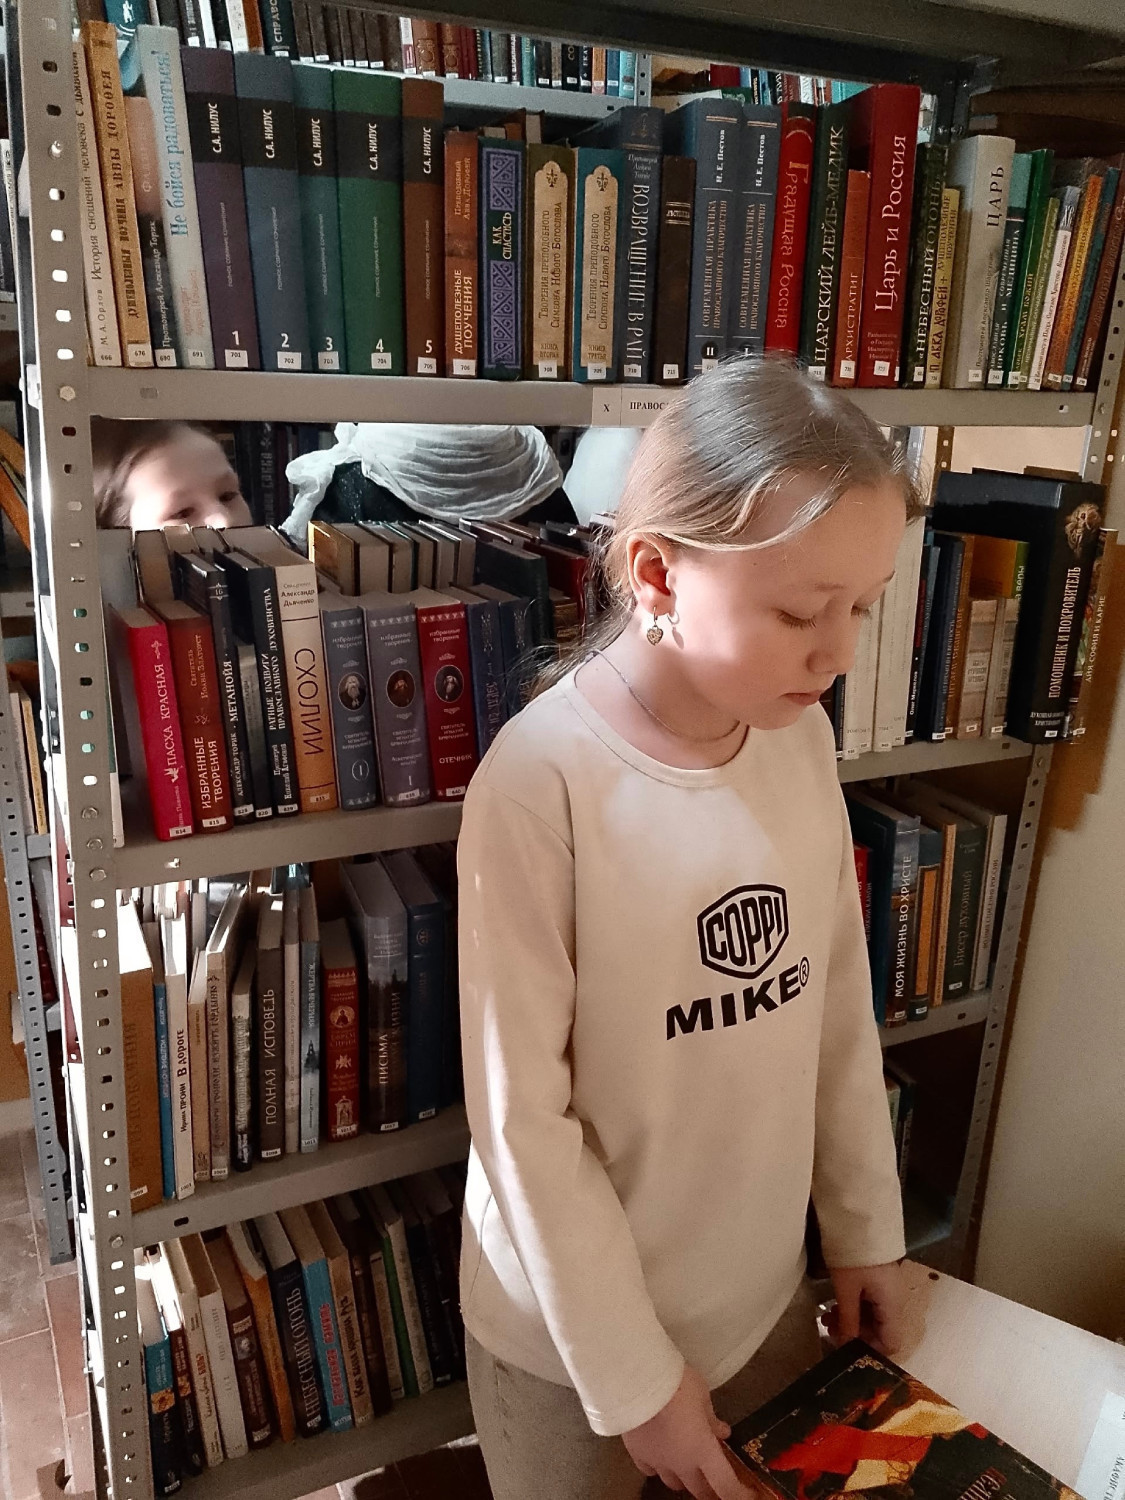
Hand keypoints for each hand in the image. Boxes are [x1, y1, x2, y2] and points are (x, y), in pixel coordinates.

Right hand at [622, 1364, 750, 1499]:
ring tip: (687, 1467)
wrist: (639, 1381)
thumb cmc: (677, 1384)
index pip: (726, 1486)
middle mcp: (682, 1464)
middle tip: (714, 1480)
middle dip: (710, 1488)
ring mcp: (658, 1462)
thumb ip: (711, 1419)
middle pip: (699, 1490)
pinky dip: (658, 1467)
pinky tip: (659, 1457)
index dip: (739, 1495)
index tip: (747, 1495)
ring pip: (674, 1484)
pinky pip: (650, 1470)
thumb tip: (722, 1432)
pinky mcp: (637, 1455)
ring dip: (685, 1478)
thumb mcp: (703, 1395)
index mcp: (703, 1451)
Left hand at [827, 1260, 908, 1354]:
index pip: (891, 1343)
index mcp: (893, 1305)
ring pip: (875, 1317)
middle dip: (855, 1334)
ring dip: (853, 1320)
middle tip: (830, 1328)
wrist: (860, 1220)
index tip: (846, 1346)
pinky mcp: (881, 1280)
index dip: (870, 1349)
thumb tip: (845, 1346)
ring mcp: (890, 1290)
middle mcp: (897, 1301)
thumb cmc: (854, 1256)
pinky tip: (837, 1304)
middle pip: (882, 1331)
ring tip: (828, 1316)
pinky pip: (872, 1303)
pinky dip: (856, 1307)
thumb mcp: (847, 1290)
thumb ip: (848, 1321)